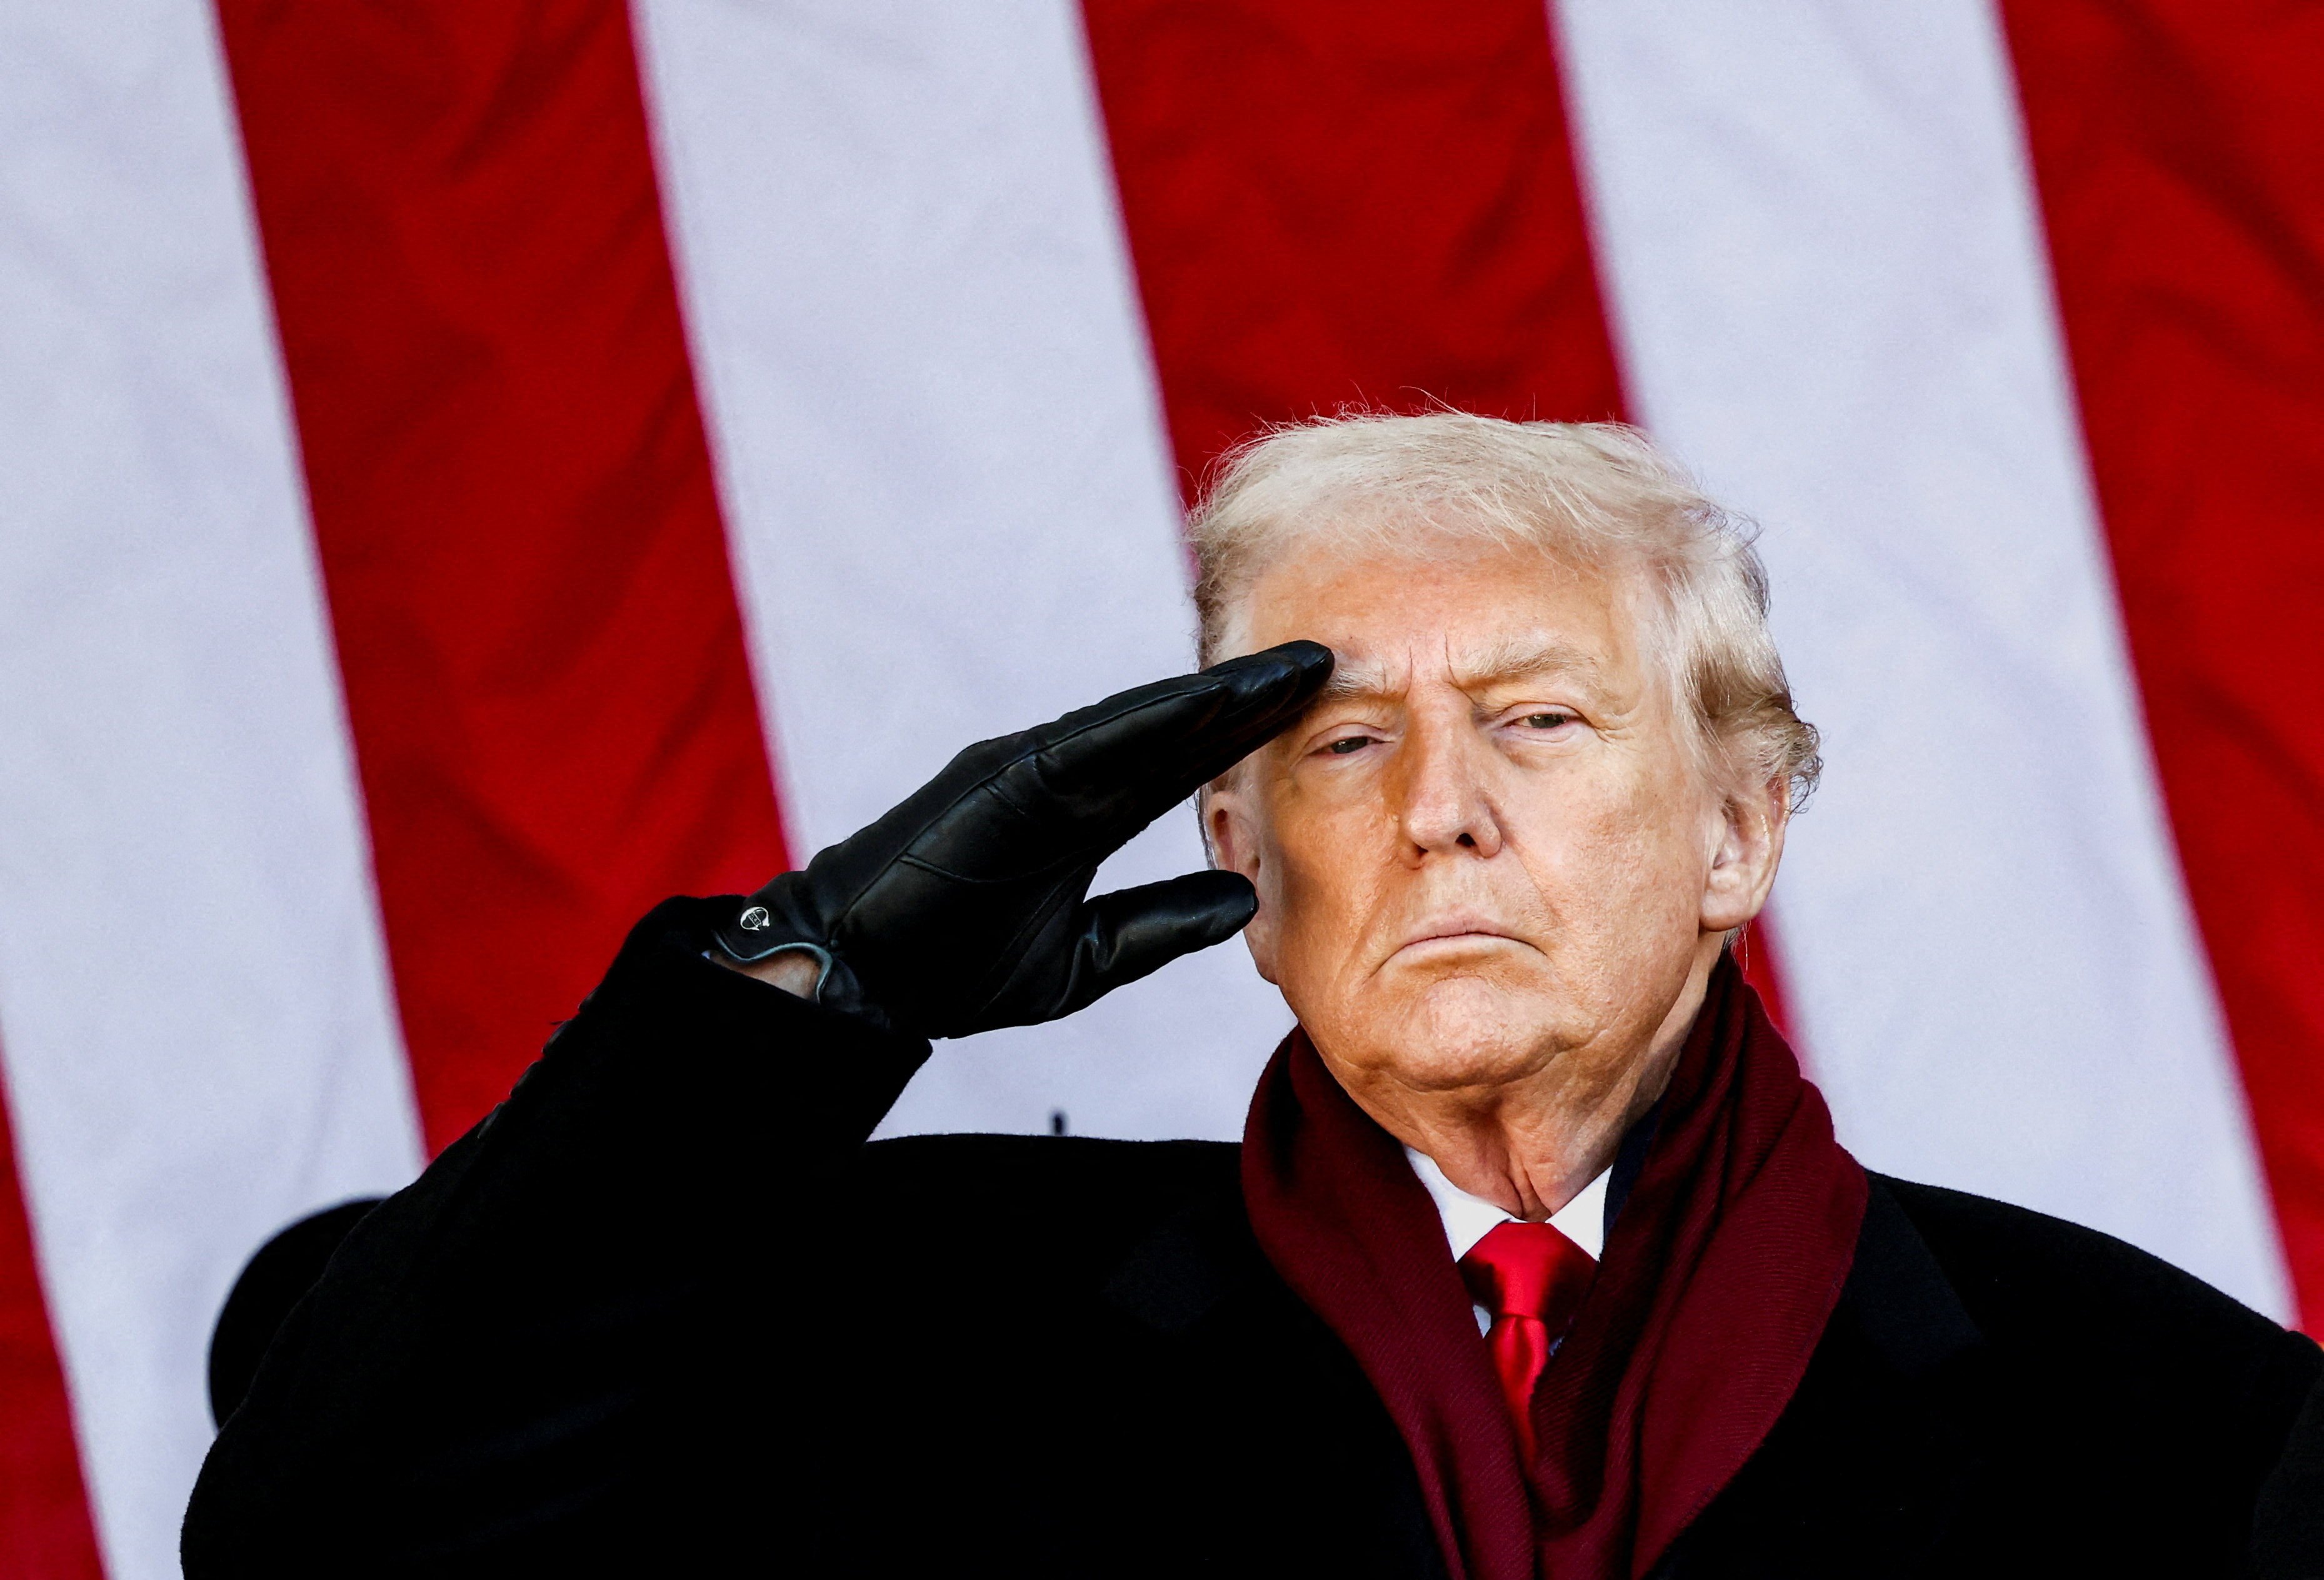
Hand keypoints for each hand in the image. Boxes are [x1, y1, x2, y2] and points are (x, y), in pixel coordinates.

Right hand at [712, 642, 1332, 1038]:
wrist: (861, 977)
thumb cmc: (952, 963)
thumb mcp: (1086, 954)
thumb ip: (1160, 924)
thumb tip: (1243, 900)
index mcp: (1083, 814)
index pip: (1184, 763)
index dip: (1252, 734)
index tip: (1326, 710)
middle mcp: (1064, 777)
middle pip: (1179, 729)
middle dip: (1255, 698)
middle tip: (1333, 660)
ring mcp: (1033, 771)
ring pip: (1145, 723)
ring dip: (1221, 696)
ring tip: (1295, 669)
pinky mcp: (1003, 780)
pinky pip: (1090, 744)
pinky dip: (1151, 721)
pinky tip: (1209, 702)